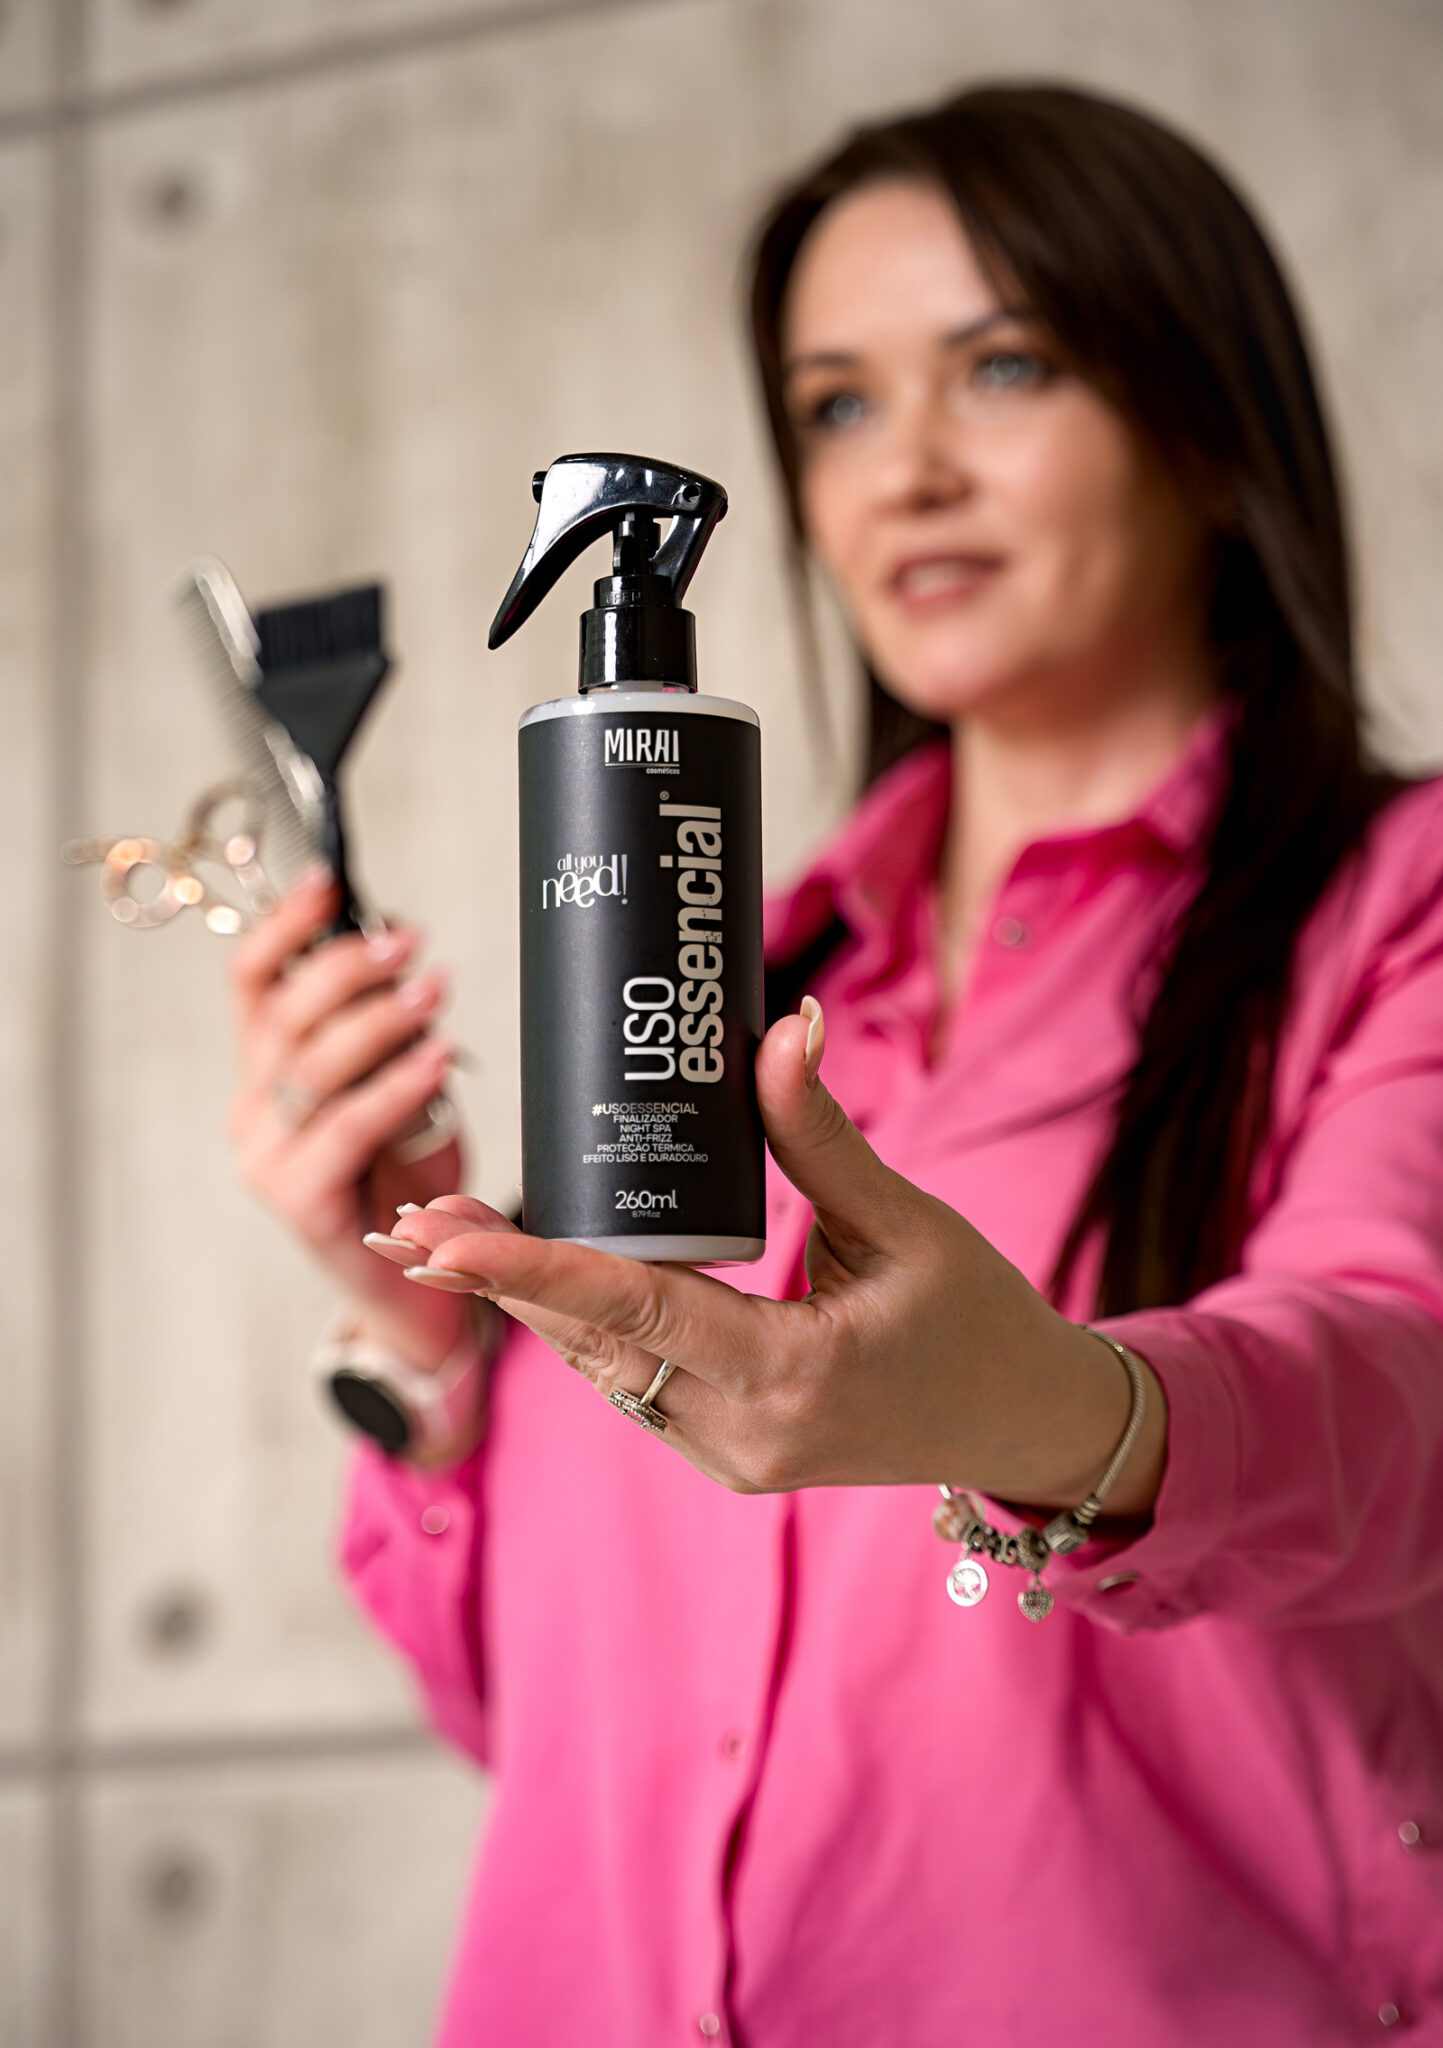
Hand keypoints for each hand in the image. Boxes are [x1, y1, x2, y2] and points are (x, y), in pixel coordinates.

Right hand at [228, 867, 467, 1367]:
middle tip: (410, 942)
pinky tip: (437, 1058)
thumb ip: (390, 1033)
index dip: (287, 926)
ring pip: (313, 1066)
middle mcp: (253, 1108)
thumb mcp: (403, 1088)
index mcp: (267, 1069)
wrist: (421, 1284)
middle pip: (283, 1015)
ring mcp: (268, 1157)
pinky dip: (396, 1085)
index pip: (255, 982)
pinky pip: (347, 1126)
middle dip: (347, 968)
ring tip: (433, 991)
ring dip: (378, 1019)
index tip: (330, 879)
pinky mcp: (300, 1199)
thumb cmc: (413, 1180)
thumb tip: (401, 948)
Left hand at [382, 1004, 1167, 1510]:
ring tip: (440, 1238)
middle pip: (591, 1345)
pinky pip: (633, 1384)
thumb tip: (781, 1024)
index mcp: (793, 1377)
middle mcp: (743, 1434)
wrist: (1022, 1425)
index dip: (531, 1269)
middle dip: (498, 1281)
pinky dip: (581, 1328)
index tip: (444, 1234)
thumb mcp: (907, 1223)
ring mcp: (730, 1456)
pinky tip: (525, 1279)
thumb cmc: (978, 1319)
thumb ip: (824, 1137)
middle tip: (411, 1215)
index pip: (636, 1311)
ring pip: (601, 1370)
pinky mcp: (727, 1450)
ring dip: (526, 1304)